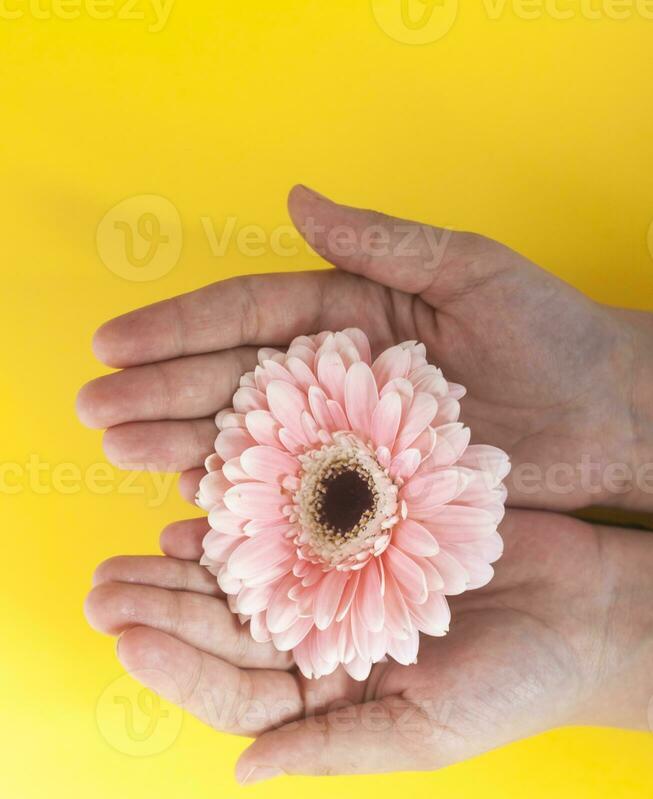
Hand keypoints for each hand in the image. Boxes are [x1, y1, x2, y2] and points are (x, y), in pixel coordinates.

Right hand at [77, 185, 652, 511]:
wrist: (607, 413)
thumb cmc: (548, 332)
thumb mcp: (467, 268)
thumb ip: (379, 243)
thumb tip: (296, 198)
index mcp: (347, 315)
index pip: (248, 315)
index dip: (178, 327)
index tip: (112, 341)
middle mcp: (336, 377)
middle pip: (233, 383)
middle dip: (160, 394)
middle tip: (95, 412)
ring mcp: (349, 436)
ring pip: (255, 440)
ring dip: (185, 445)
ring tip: (122, 451)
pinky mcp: (374, 489)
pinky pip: (299, 494)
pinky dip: (249, 498)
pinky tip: (194, 498)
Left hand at [84, 509, 652, 781]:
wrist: (586, 611)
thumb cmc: (518, 684)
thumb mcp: (425, 731)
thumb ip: (333, 746)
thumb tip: (243, 775)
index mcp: (329, 698)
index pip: (236, 692)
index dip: (179, 667)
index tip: (126, 637)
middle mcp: (321, 642)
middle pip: (227, 628)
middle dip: (164, 609)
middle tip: (103, 586)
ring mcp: (337, 583)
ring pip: (248, 574)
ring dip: (192, 561)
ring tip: (138, 546)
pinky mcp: (361, 530)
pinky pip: (293, 520)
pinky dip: (252, 512)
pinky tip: (208, 501)